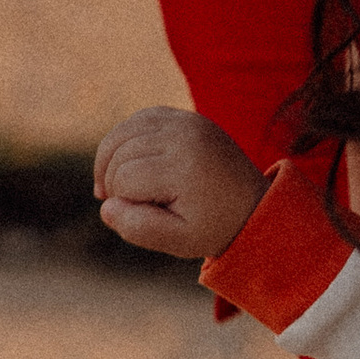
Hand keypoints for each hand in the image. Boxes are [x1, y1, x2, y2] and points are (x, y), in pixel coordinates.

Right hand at [94, 107, 267, 260]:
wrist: (253, 205)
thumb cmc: (214, 226)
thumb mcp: (179, 241)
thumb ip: (138, 228)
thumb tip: (106, 205)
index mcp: (185, 168)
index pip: (124, 179)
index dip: (122, 202)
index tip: (147, 216)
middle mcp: (185, 136)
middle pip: (119, 154)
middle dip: (115, 182)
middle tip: (135, 206)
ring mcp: (187, 121)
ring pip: (122, 134)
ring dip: (112, 161)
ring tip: (118, 186)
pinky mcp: (187, 117)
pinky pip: (138, 120)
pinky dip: (126, 140)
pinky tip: (130, 162)